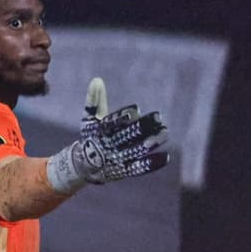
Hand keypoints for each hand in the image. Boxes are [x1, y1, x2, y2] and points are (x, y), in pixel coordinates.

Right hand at [47, 77, 169, 192]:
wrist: (84, 166)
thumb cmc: (90, 137)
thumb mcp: (89, 119)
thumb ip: (94, 100)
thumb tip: (97, 80)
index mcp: (100, 132)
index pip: (112, 123)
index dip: (123, 117)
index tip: (136, 110)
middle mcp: (109, 145)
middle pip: (127, 136)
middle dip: (142, 127)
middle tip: (157, 118)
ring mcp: (117, 159)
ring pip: (135, 150)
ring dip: (151, 142)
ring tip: (166, 133)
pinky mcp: (124, 170)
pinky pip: (139, 167)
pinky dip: (151, 163)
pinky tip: (166, 156)